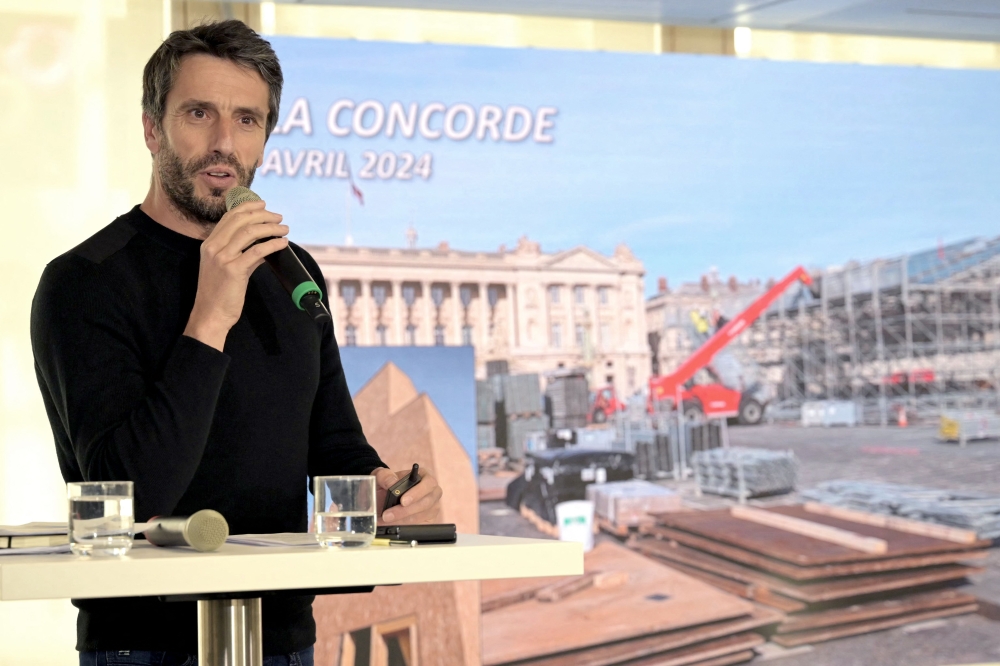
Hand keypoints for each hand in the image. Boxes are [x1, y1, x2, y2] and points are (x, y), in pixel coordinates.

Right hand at [183, 200, 288, 350]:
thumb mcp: (228, 268)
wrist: (210, 315)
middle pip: (241, 220)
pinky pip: (257, 251)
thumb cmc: (219, 294)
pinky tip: (283, 244)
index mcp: (209, 244)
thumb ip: (243, 254)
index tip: (263, 205)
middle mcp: (213, 247)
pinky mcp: (233, 269)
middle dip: (262, 215)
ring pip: (249, 232)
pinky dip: (272, 244)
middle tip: (278, 217)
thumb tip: (264, 245)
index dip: (248, 207)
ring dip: (270, 228)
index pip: (229, 217)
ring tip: (284, 229)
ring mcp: (222, 257)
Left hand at [373, 467, 442, 524]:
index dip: (417, 493)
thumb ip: (385, 476)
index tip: (403, 501)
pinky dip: (406, 526)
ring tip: (386, 521)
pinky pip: (421, 526)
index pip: (429, 483)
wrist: (385, 496)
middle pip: (426, 503)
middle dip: (406, 511)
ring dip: (403, 520)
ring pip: (422, 516)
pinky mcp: (429, 520)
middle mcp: (432, 492)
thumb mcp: (383, 476)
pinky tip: (393, 525)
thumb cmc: (389, 484)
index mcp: (425, 477)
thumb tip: (392, 482)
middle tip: (388, 515)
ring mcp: (432, 507)